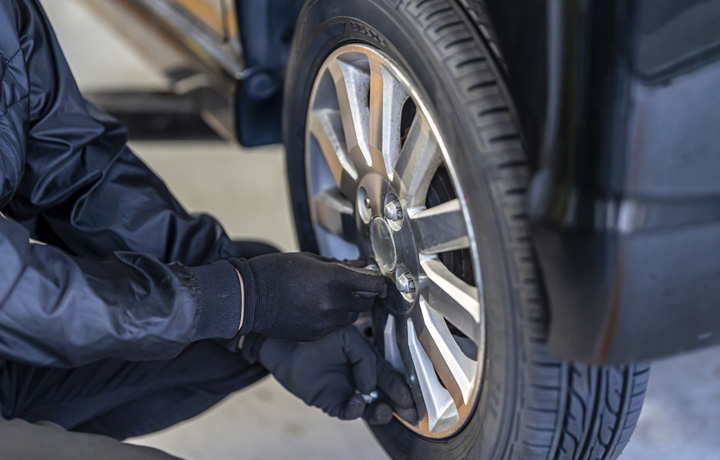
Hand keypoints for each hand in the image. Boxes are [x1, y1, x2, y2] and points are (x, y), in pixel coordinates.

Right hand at [230, 253, 384, 340]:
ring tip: (331, 296)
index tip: (376, 278)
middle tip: (355, 285)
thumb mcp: (310, 260)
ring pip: (352, 317)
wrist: (248, 298)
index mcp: (335, 280)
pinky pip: (335, 327)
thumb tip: (359, 266)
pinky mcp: (315, 335)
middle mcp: (334, 304)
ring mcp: (325, 322)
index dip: (378, 281)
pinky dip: (333, 318)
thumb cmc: (275, 272)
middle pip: (367, 303)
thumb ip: (339, 265)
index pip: (374, 285)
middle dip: (364, 293)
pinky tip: (317, 307)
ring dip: (349, 307)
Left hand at [244, 327, 417, 423]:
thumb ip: (366, 360)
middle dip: (399, 406)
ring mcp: (347, 391)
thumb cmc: (318, 335)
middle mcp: (360, 377)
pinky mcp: (331, 402)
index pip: (391, 375)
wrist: (287, 343)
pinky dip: (355, 409)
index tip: (415, 400)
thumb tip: (369, 387)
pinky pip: (348, 411)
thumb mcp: (349, 339)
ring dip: (381, 412)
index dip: (404, 388)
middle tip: (411, 414)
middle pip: (385, 395)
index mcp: (368, 360)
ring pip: (370, 408)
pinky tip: (357, 399)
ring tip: (384, 410)